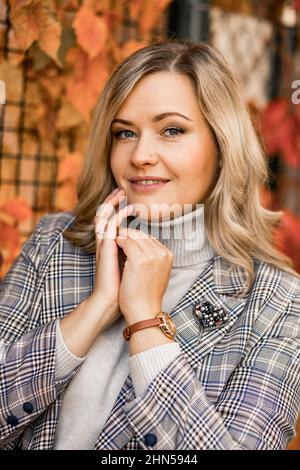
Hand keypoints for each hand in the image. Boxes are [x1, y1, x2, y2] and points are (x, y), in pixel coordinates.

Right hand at [92, 188, 134, 329]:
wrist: (113, 301)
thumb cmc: (124, 288)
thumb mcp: (132, 266)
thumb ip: (135, 255)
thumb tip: (147, 248)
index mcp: (112, 248)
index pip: (113, 224)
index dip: (119, 212)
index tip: (129, 203)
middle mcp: (106, 245)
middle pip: (106, 217)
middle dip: (113, 203)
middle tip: (120, 190)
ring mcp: (104, 246)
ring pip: (103, 218)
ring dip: (111, 204)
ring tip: (119, 192)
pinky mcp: (105, 248)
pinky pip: (108, 226)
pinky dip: (116, 215)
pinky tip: (125, 208)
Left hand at [115, 226, 173, 323]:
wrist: (143, 310)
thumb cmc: (146, 294)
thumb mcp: (157, 273)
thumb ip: (155, 258)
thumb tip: (145, 247)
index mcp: (168, 255)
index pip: (150, 238)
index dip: (136, 237)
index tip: (126, 239)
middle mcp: (162, 253)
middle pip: (142, 234)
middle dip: (128, 234)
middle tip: (117, 236)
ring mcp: (151, 255)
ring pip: (133, 236)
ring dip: (122, 238)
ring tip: (114, 241)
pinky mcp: (138, 258)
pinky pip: (125, 242)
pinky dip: (118, 242)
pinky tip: (113, 246)